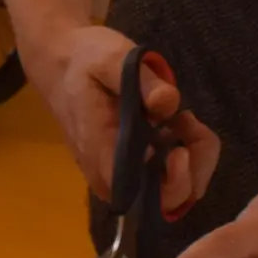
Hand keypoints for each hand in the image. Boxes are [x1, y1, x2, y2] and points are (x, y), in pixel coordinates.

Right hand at [26, 25, 216, 218]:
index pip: (143, 196)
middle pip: (170, 201)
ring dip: (195, 157)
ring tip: (182, 118)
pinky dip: (188, 155)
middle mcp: (113, 176)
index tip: (179, 144)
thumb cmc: (85, 61)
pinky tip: (176, 124)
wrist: (62, 66)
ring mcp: (125, 177)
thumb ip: (141, 79)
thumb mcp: (111, 57)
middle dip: (194, 164)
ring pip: (178, 192)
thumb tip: (168, 103)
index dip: (174, 181)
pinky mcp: (135, 170)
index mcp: (102, 153)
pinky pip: (171, 178)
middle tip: (185, 120)